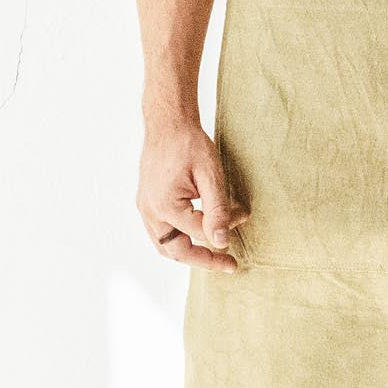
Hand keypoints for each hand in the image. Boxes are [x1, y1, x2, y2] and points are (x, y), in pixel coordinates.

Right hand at [136, 118, 250, 270]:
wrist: (168, 122)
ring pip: (164, 245)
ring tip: (212, 256)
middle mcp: (150, 212)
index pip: (200, 232)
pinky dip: (177, 240)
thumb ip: (217, 209)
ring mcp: (144, 208)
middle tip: (228, 265)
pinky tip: (194, 236)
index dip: (225, 228)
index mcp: (165, 206)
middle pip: (176, 251)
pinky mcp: (146, 202)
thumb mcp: (211, 174)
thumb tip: (222, 242)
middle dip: (204, 260)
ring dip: (188, 253)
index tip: (243, 216)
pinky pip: (159, 232)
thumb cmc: (189, 143)